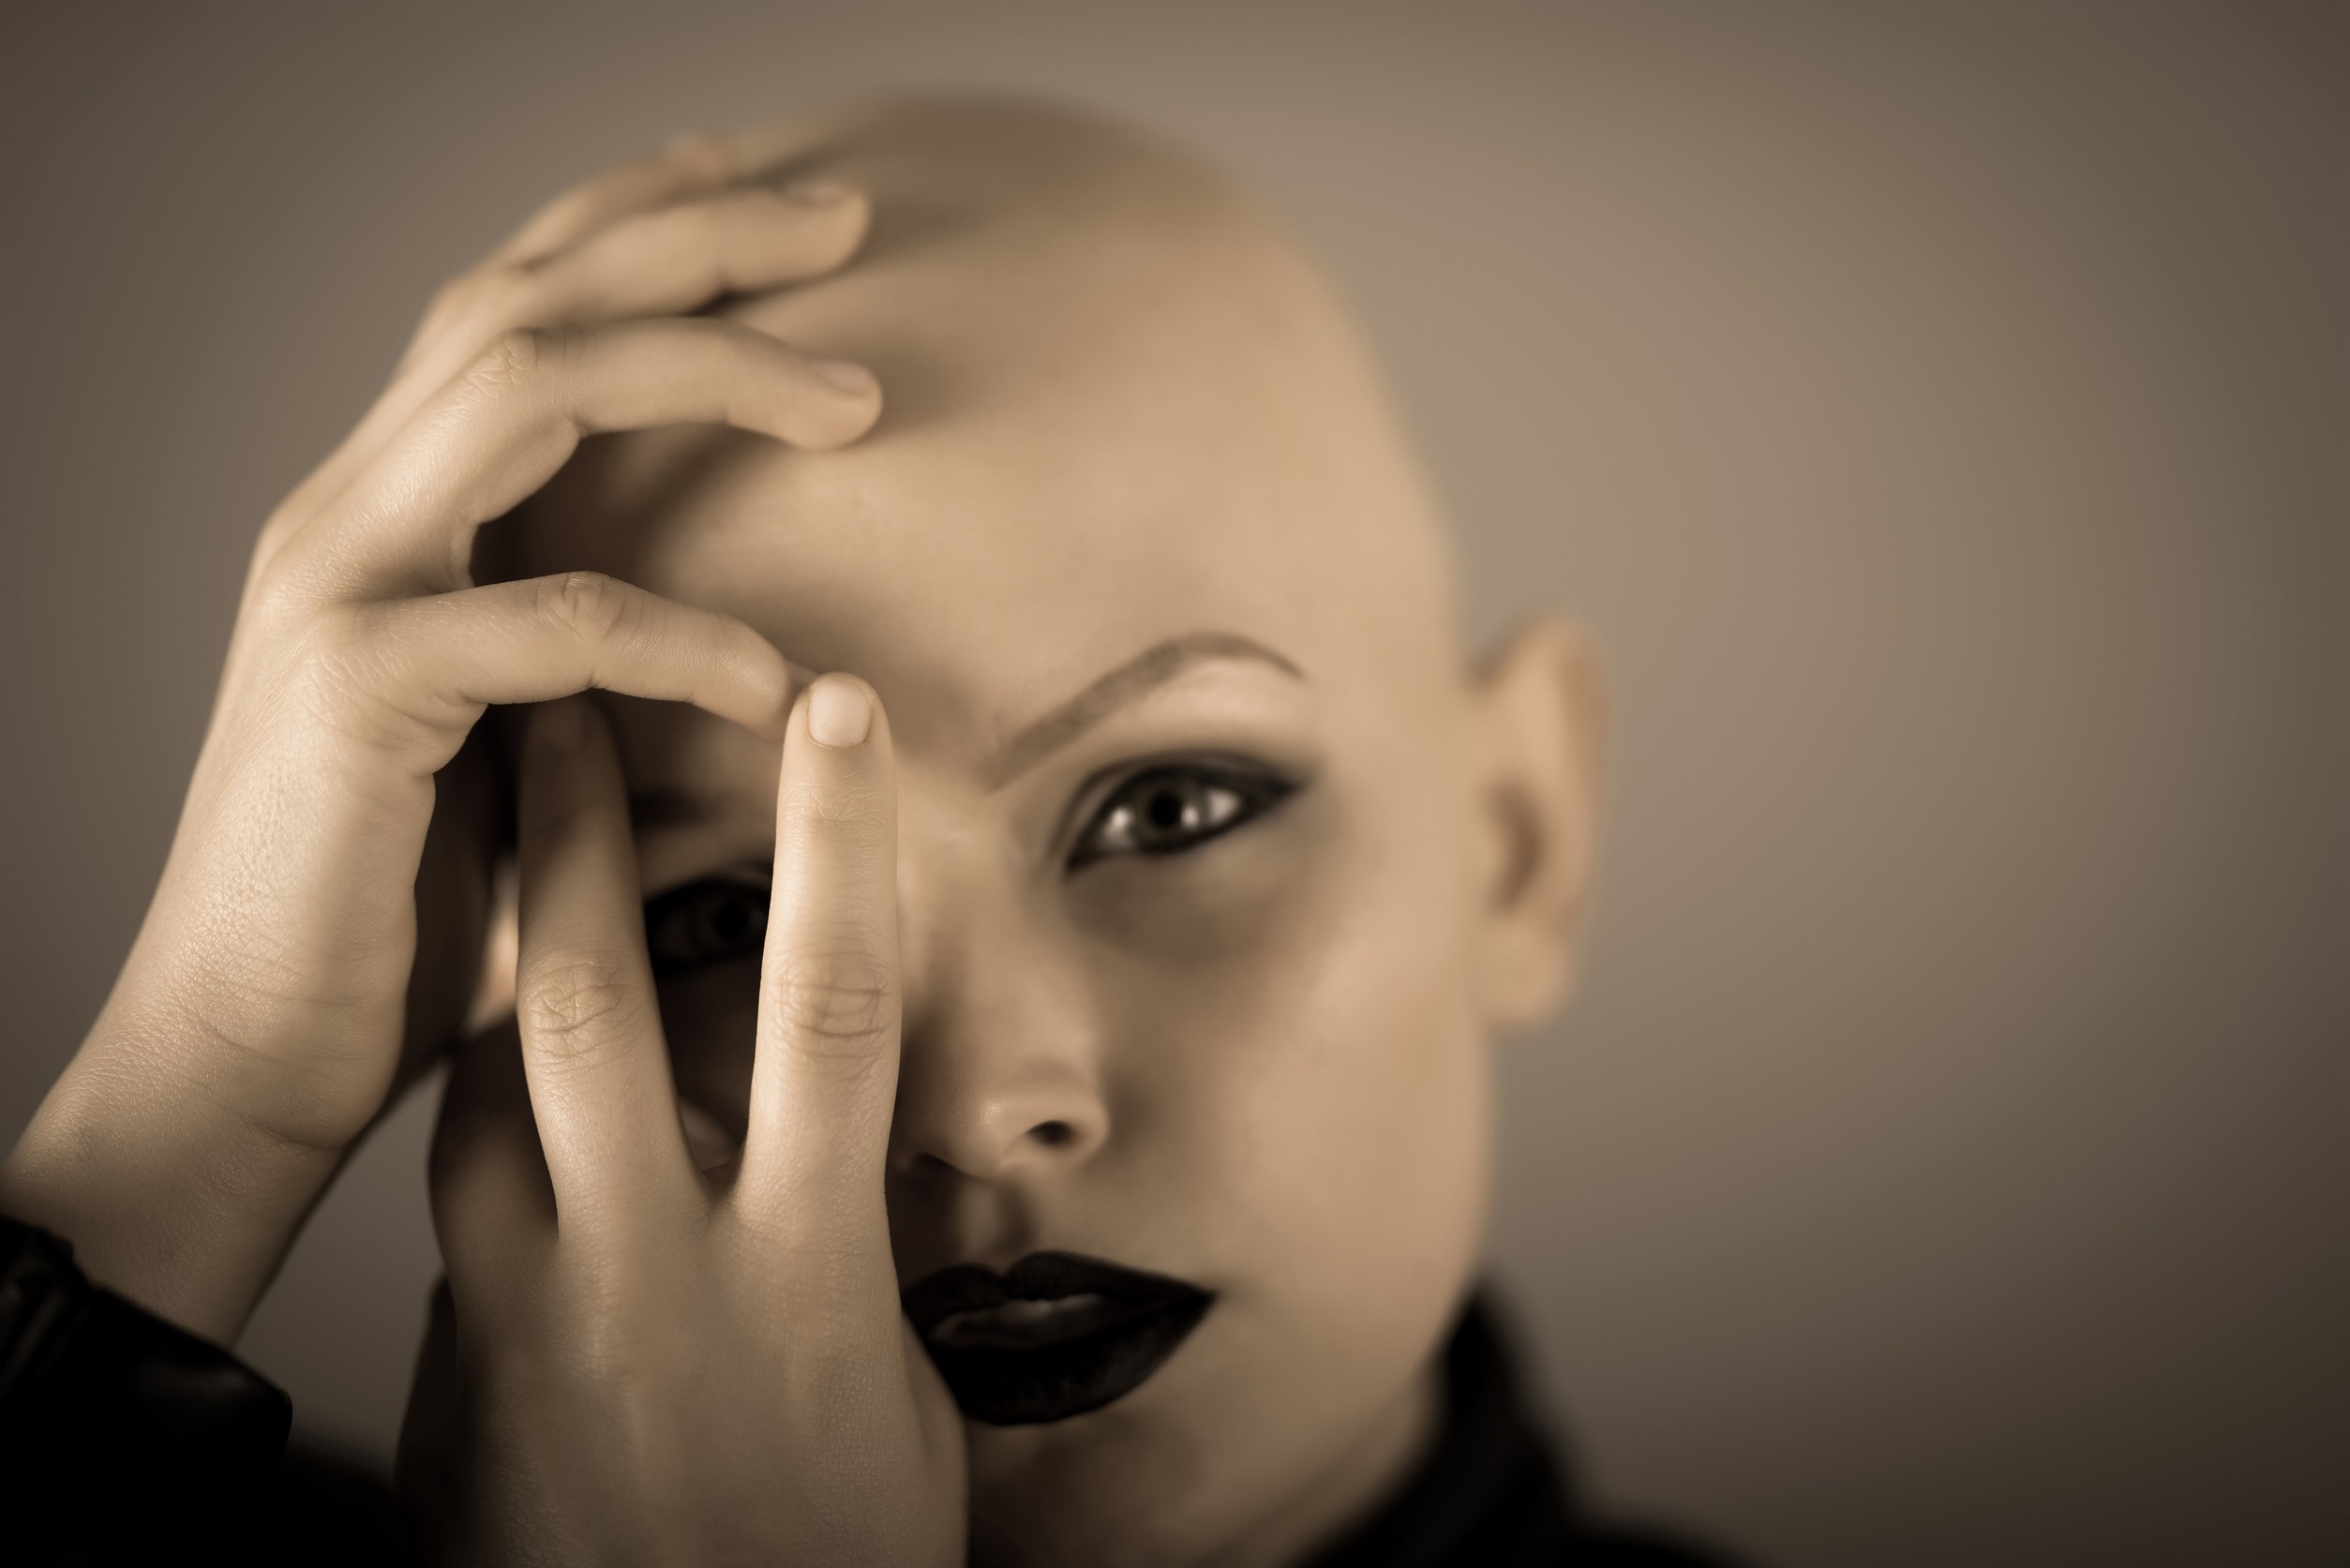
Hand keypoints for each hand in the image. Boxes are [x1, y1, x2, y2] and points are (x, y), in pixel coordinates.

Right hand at [0, 131, 880, 1342]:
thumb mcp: (508, 740)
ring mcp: (336, 585)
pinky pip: (551, 620)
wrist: (246, 1059)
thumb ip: (577, 646)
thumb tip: (743, 615)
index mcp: (385, 509)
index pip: (510, 304)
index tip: (782, 205)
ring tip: (857, 400)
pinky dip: (680, 634)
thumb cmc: (398, 911)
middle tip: (844, 214)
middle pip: (522, 295)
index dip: (639, 229)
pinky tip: (777, 681)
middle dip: (692, 238)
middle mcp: (346, 511)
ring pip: (523, 387)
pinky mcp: (353, 690)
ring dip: (705, 369)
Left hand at [400, 689, 964, 1567]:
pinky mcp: (459, 1373)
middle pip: (599, 1007)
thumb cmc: (829, 1560)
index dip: (832, 847)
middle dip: (578, 837)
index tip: (833, 712)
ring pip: (490, 1095)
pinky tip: (519, 1119)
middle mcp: (654, 1267)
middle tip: (561, 698)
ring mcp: (535, 1316)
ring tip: (505, 864)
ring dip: (504, 972)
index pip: (827, 1012)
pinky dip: (493, 1148)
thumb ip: (868, 1263)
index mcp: (803, 1264)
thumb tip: (872, 1172)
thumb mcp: (894, 1399)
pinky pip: (464, 1217)